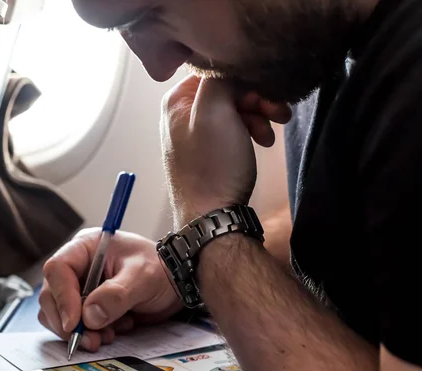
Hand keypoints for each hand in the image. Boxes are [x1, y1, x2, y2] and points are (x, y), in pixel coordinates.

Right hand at [39, 229, 181, 350]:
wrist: (177, 283)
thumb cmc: (161, 269)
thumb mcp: (143, 276)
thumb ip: (117, 294)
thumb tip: (89, 316)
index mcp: (85, 248)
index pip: (58, 269)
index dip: (61, 297)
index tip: (74, 322)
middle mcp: (78, 267)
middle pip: (52, 295)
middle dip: (68, 322)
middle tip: (90, 340)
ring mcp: (81, 289)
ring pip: (60, 315)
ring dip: (80, 331)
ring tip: (108, 335)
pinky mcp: (88, 308)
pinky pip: (76, 326)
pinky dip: (91, 334)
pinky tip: (115, 330)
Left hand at [161, 76, 290, 226]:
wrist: (213, 215)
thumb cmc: (212, 163)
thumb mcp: (214, 110)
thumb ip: (220, 78)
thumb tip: (231, 68)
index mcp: (177, 100)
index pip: (215, 70)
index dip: (244, 78)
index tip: (265, 92)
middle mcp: (182, 113)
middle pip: (227, 90)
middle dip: (256, 100)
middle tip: (278, 114)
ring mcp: (196, 133)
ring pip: (235, 109)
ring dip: (259, 116)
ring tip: (271, 134)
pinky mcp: (211, 151)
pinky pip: (234, 129)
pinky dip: (251, 132)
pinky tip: (262, 143)